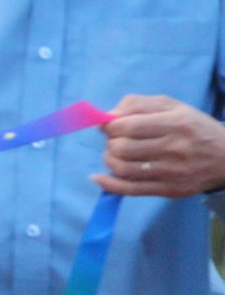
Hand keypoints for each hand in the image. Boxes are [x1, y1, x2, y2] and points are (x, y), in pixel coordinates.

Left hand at [95, 94, 224, 197]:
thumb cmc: (195, 128)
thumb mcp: (173, 106)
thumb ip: (138, 104)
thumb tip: (107, 115)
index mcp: (176, 123)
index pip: (128, 126)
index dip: (109, 127)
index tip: (109, 126)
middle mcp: (175, 148)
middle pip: (122, 148)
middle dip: (110, 143)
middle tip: (116, 140)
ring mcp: (172, 172)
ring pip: (123, 169)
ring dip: (109, 160)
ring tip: (115, 154)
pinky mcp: (170, 190)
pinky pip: (131, 190)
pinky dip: (109, 184)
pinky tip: (98, 178)